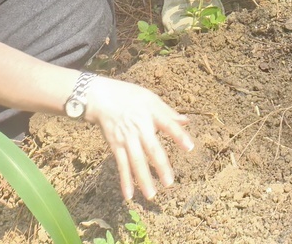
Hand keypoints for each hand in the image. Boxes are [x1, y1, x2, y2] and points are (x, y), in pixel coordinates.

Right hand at [77, 76, 194, 201]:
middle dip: (160, 166)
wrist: (101, 98)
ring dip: (143, 179)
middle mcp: (139, 127)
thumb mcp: (150, 99)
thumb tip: (186, 121)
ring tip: (151, 195)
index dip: (179, 135)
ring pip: (136, 161)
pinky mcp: (116, 145)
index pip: (168, 125)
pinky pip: (121, 165)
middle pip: (151, 148)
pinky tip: (130, 195)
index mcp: (151, 113)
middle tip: (169, 183)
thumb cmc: (129, 97)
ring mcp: (126, 138)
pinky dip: (125, 180)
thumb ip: (168, 113)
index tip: (190, 147)